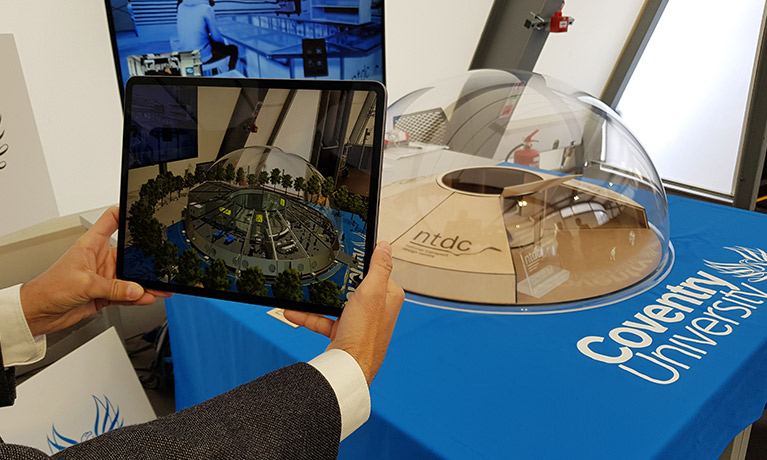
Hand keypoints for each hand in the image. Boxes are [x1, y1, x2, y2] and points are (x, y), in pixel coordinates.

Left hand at [20, 207, 171, 335]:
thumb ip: (114, 288)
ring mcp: (103, 277)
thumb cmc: (49, 288)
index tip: (143, 212)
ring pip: (131, 278)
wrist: (38, 312)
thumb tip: (137, 289)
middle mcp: (100, 258)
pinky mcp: (105, 294)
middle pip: (129, 254)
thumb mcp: (84, 284)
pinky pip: (127, 294)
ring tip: (159, 287)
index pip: (111, 220)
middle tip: (159, 265)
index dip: (126, 213)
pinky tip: (146, 297)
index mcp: (91, 245)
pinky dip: (138, 297)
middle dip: (145, 260)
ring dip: (145, 283)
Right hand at [284, 242, 403, 384]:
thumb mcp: (371, 292)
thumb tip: (384, 246)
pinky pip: (324, 319)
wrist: (349, 368)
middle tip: (323, 272)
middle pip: (354, 285)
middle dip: (335, 281)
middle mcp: (376, 308)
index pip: (377, 271)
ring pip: (336, 302)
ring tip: (303, 292)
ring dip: (318, 299)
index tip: (346, 256)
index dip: (361, 264)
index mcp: (388, 295)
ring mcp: (359, 321)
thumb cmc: (364, 335)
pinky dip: (309, 315)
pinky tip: (293, 311)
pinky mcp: (344, 331)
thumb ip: (378, 267)